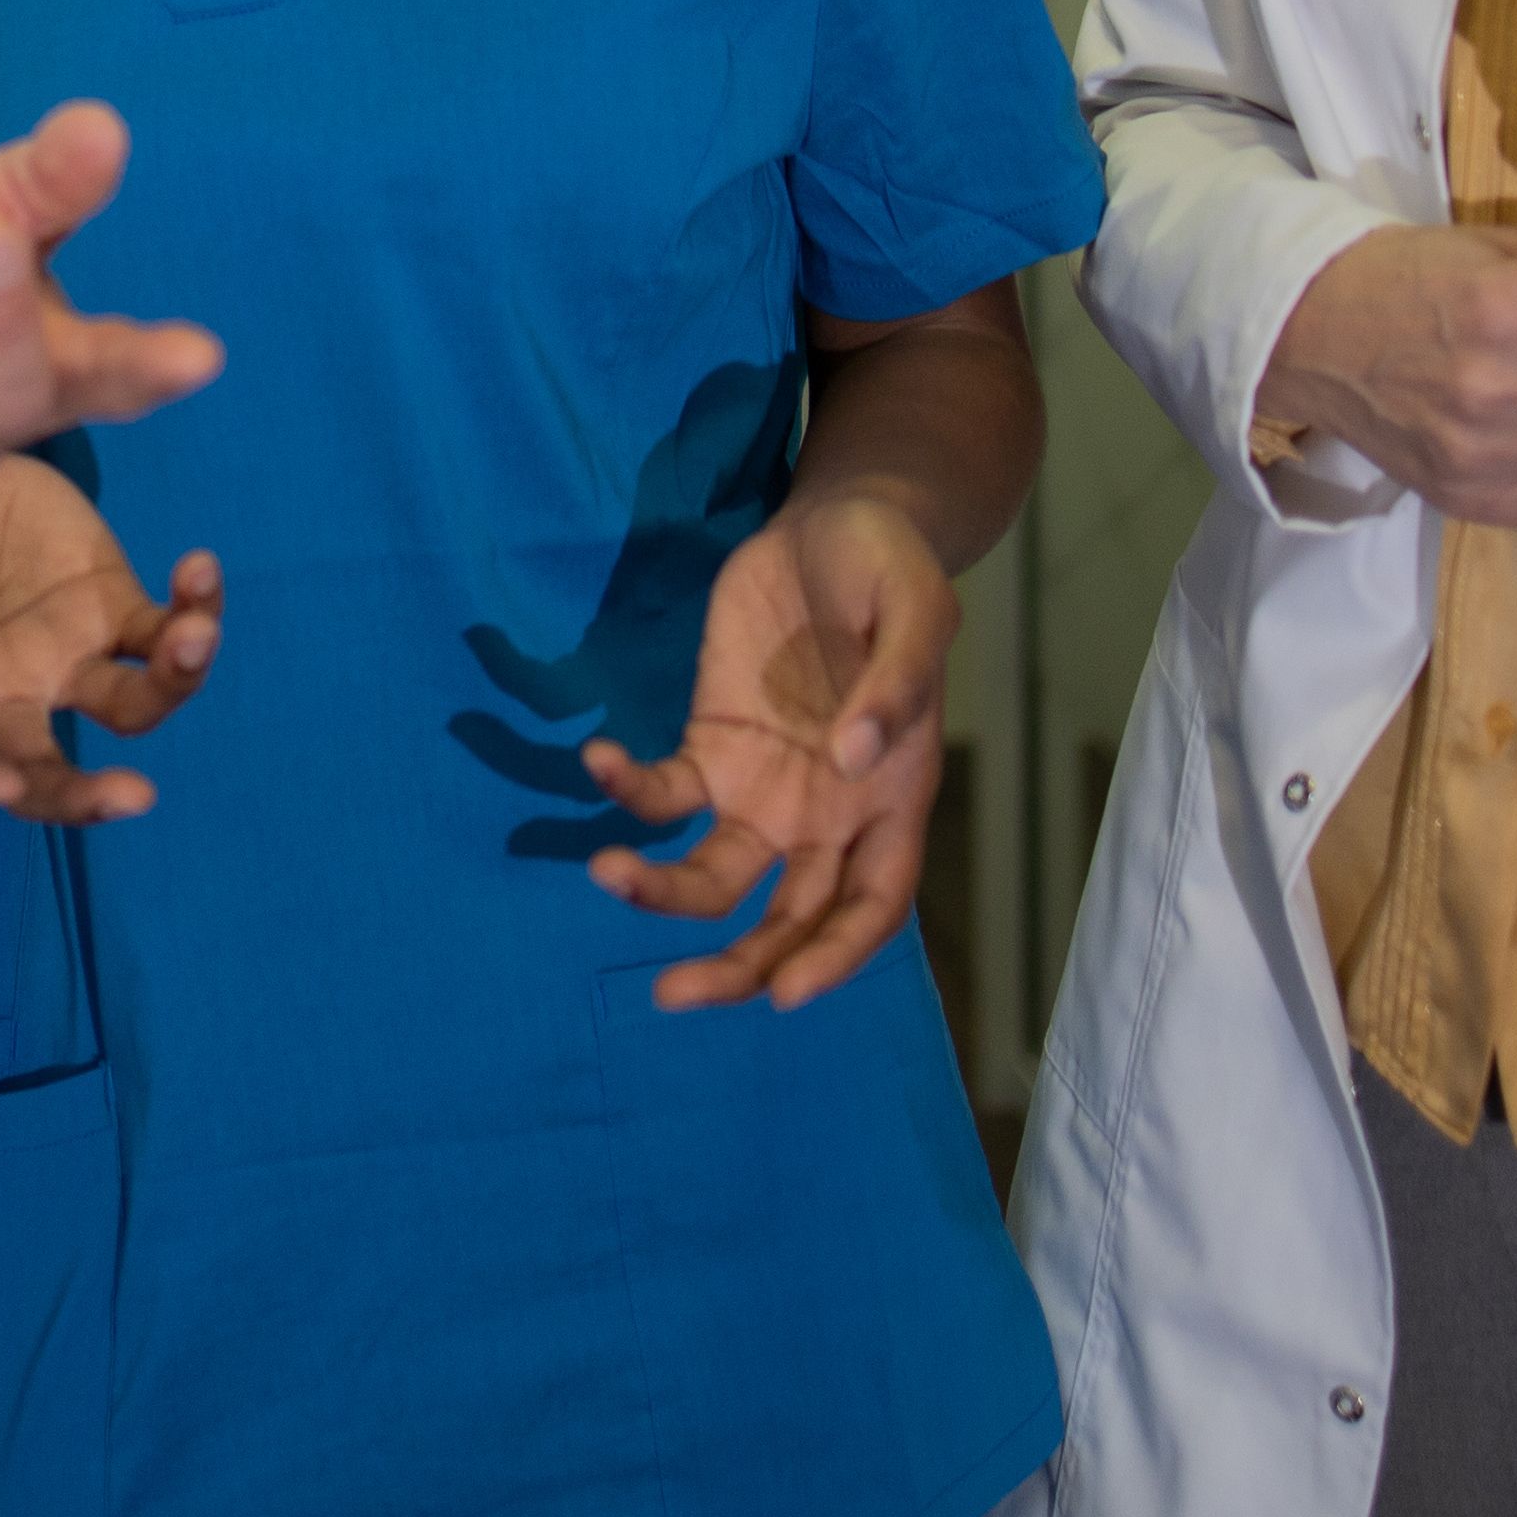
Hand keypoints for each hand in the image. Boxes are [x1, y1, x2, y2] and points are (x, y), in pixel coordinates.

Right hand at [0, 452, 222, 821]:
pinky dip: (197, 611)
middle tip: (134, 796)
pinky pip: (166, 632)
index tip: (0, 788)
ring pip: (132, 704)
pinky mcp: (115, 611)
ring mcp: (69, 658)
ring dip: (173, 683)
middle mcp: (8, 694)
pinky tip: (201, 571)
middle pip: (46, 770)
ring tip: (194, 636)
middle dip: (86, 795)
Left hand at [580, 485, 956, 1010]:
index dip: (835, 957)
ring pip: (716, 874)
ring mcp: (763, 787)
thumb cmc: (890, 570)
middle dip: (736, 966)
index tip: (784, 993)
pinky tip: (598, 760)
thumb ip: (895, 684)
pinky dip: (629, 789)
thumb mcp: (917, 610)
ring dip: (662, 892)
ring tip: (605, 874)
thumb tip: (855, 759)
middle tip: (671, 993)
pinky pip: (665, 790)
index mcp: (893, 798)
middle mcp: (827, 815)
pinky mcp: (710, 745)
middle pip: (787, 918)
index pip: (873, 905)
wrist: (834, 523)